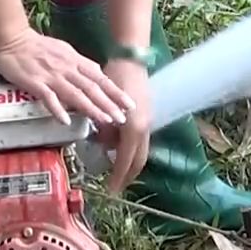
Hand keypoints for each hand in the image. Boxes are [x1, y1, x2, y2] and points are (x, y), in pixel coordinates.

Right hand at [0, 27, 132, 127]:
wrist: (12, 39)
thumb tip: (95, 74)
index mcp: (74, 60)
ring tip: (104, 120)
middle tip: (122, 118)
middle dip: (109, 103)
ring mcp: (51, 76)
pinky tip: (65, 121)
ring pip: (75, 94)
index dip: (115, 91)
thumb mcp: (63, 51)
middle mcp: (67, 68)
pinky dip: (57, 109)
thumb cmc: (36, 46)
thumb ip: (78, 64)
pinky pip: (48, 97)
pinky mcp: (35, 83)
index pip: (99, 77)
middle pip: (92, 87)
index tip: (128, 104)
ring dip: (91, 108)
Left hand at [97, 57, 153, 190]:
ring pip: (141, 151)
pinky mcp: (147, 116)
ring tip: (116, 172)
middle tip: (115, 187)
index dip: (118, 176)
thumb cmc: (116, 78)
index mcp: (134, 127)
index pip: (125, 160)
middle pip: (138, 160)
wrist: (132, 59)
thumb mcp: (104, 104)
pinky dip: (131, 150)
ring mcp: (148, 121)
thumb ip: (104, 127)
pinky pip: (140, 140)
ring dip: (129, 163)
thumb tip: (103, 144)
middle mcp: (144, 128)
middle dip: (127, 175)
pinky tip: (119, 150)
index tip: (110, 190)